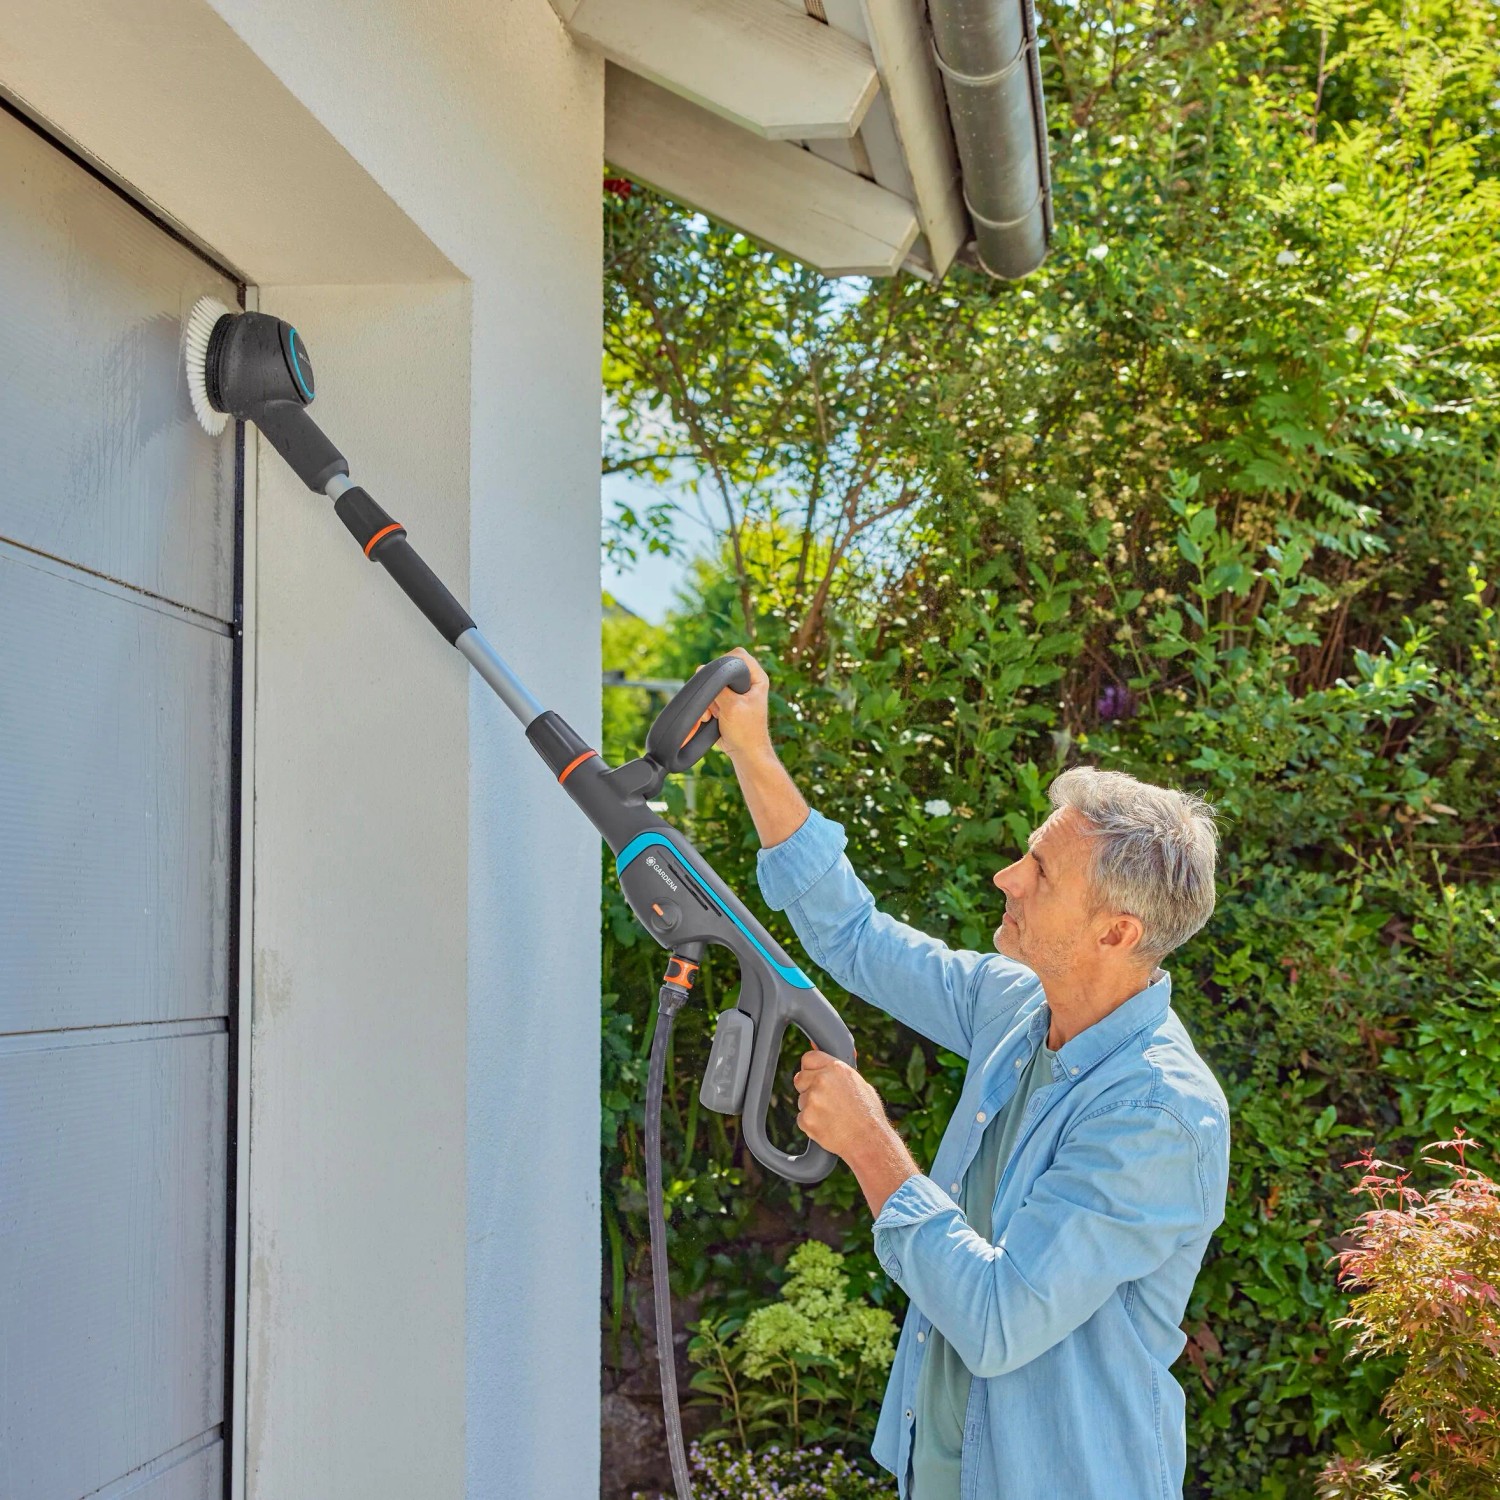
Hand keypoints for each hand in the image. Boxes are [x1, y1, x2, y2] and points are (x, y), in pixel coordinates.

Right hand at [684, 646, 772, 760]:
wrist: (745, 752)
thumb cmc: (745, 731)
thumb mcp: (732, 706)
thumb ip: (718, 687)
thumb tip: (701, 669)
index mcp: (757, 678)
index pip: (739, 655)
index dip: (725, 662)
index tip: (717, 678)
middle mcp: (747, 682)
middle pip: (722, 670)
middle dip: (713, 686)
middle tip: (715, 702)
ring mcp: (735, 693)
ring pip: (713, 685)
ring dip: (709, 700)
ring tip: (712, 715)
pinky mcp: (726, 703)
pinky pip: (710, 697)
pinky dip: (707, 707)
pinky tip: (710, 719)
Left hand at [792, 1045, 891, 1163]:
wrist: (868, 1140)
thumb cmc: (869, 1114)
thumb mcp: (860, 1084)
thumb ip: (839, 1073)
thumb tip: (829, 1064)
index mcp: (836, 1068)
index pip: (808, 1058)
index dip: (810, 1068)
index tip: (812, 1075)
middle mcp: (822, 1080)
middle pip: (800, 1078)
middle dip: (807, 1088)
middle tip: (823, 1100)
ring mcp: (812, 1099)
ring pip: (801, 1100)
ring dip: (811, 1107)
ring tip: (832, 1117)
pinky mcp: (806, 1118)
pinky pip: (801, 1118)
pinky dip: (811, 1124)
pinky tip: (828, 1127)